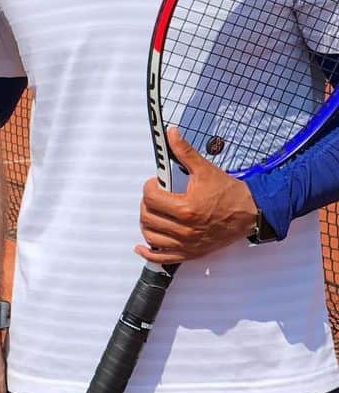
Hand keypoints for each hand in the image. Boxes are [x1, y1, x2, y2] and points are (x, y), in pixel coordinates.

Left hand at [135, 126, 257, 263]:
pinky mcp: (191, 253)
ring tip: (153, 213)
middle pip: (148, 217)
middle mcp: (185, 229)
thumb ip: (185, 152)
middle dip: (147, 203)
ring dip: (147, 223)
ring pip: (151, 236)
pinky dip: (149, 253)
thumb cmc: (229, 193)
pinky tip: (142, 246)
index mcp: (186, 208)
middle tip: (155, 196)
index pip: (151, 198)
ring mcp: (187, 243)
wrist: (251, 212)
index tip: (155, 183)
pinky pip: (163, 258)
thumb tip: (171, 134)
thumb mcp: (205, 169)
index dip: (149, 187)